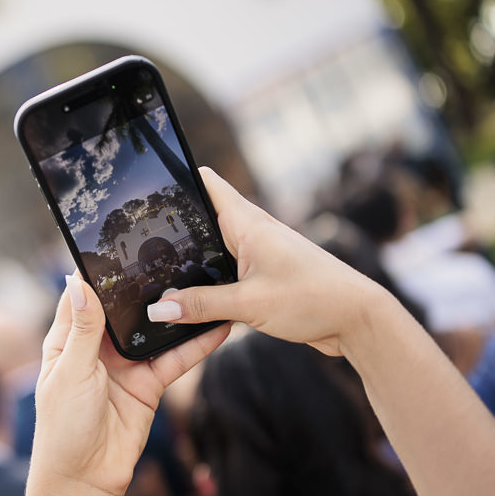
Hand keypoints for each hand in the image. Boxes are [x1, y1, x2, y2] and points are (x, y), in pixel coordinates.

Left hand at [32, 274, 230, 495]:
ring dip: (174, 312)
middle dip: (145, 286)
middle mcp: (97, 349)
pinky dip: (196, 345)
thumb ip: (82, 329)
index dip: (98, 272)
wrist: (85, 479)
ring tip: (201, 282)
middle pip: (124, 309)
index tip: (119, 243)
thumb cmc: (63, 427)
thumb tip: (77, 281)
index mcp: (67, 340)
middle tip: (171, 253)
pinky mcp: (150, 385)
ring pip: (154, 331)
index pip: (83, 297)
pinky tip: (216, 326)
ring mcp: (126, 366)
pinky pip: (175, 360)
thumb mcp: (70, 372)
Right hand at [146, 169, 384, 358]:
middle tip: (136, 236)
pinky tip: (192, 298)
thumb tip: (159, 309)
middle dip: (175, 226)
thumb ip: (201, 305)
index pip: (208, 183)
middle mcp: (253, 232)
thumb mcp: (249, 304)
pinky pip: (228, 272)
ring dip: (193, 258)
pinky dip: (210, 280)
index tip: (148, 179)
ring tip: (154, 270)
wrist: (358, 320)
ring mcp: (260, 253)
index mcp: (249, 223)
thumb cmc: (313, 299)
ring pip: (215, 248)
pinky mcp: (266, 276)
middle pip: (205, 218)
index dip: (180, 176)